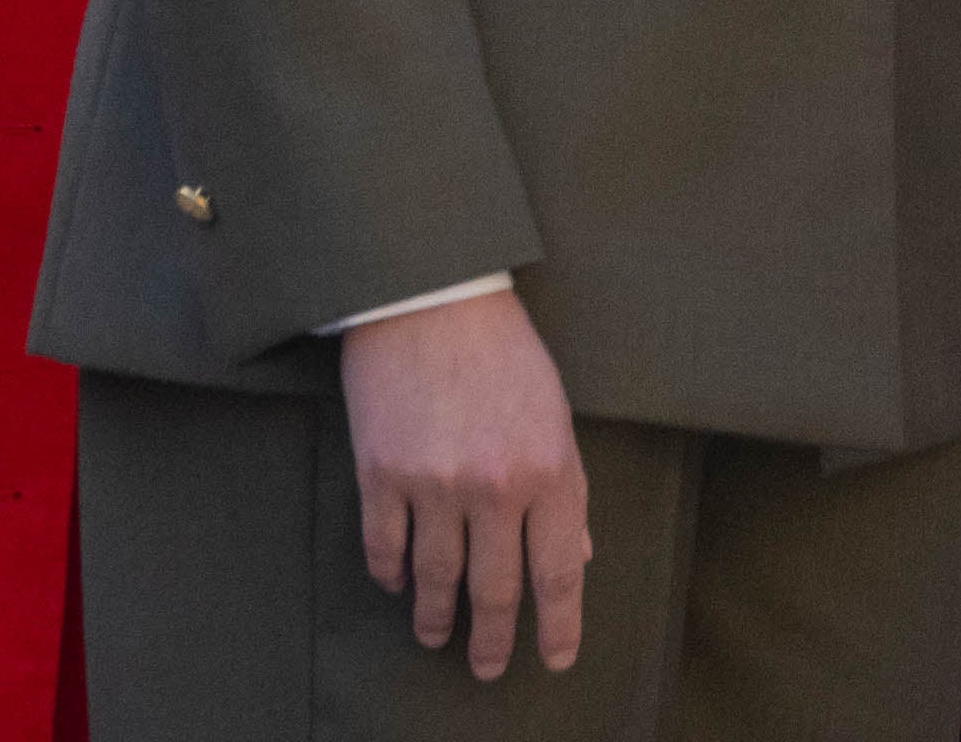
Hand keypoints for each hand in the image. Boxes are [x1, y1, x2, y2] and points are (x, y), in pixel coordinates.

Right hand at [342, 288, 584, 669]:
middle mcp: (495, 487)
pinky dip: (390, 574)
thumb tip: (579, 551)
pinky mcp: (381, 474)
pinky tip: (396, 584)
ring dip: (436, 618)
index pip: (560, 572)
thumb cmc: (503, 348)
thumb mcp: (555, 412)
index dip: (560, 625)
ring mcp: (434, 485)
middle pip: (496, 591)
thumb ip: (566, 487)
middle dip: (493, 639)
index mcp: (550, 469)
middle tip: (488, 667)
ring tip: (435, 636)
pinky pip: (385, 547)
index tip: (557, 657)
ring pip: (436, 580)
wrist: (430, 294)